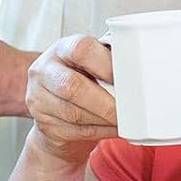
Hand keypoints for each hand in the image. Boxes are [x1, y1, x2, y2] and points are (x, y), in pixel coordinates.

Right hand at [25, 34, 117, 164]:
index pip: (80, 49)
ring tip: (124, 121)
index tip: (125, 78)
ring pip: (74, 113)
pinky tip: (112, 128)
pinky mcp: (43, 123)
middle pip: (71, 86)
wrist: (58, 111)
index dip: (105, 64)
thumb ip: (110, 62)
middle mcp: (44, 71)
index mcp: (61, 49)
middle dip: (105, 102)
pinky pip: (75, 131)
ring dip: (104, 120)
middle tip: (128, 110)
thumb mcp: (93, 64)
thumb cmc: (84, 82)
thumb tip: (141, 70)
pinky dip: (100, 131)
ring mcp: (39, 98)